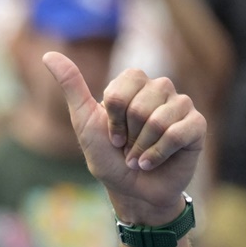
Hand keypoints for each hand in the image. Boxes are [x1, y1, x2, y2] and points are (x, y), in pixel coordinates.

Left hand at [43, 52, 204, 223]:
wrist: (132, 192)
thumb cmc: (109, 158)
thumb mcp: (84, 123)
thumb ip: (71, 86)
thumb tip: (49, 54)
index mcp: (134, 84)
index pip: (122, 88)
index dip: (112, 118)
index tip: (111, 134)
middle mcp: (159, 89)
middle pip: (140, 106)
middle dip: (127, 136)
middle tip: (127, 148)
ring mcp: (180, 105)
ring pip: (159, 120)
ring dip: (141, 148)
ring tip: (139, 157)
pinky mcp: (196, 125)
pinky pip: (178, 133)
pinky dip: (158, 154)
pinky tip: (152, 162)